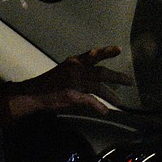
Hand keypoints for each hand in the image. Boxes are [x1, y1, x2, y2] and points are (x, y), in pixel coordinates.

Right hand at [9, 46, 133, 117]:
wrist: (31, 94)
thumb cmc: (47, 85)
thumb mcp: (63, 73)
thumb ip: (78, 73)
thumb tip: (92, 79)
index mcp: (73, 63)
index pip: (93, 55)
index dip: (106, 52)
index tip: (119, 49)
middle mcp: (75, 69)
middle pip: (101, 72)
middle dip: (117, 77)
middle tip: (130, 81)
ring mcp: (74, 82)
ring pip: (98, 88)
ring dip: (111, 95)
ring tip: (120, 102)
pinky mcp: (72, 95)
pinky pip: (90, 101)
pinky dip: (99, 106)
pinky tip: (105, 111)